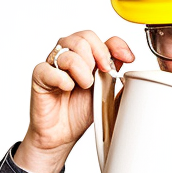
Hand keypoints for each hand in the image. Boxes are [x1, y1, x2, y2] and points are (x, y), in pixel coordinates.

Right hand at [13, 30, 134, 172]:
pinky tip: (67, 89)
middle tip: (101, 74)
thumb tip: (131, 70)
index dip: (117, 45)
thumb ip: (117, 82)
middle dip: (99, 54)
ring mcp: (54, 63)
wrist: (61, 135)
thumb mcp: (106, 97)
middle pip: (85, 37)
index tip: (127, 58)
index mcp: (88, 58)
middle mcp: (70, 55)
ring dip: (82, 68)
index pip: (103, 39)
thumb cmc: (79, 113)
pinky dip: (63, 79)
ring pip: (69, 48)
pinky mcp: (40, 74)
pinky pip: (50, 67)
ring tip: (84, 86)